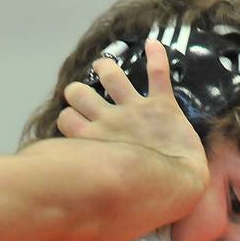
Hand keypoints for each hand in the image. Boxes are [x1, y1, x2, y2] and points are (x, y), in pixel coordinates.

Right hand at [58, 40, 207, 187]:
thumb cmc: (137, 196)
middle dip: (78, 91)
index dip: (68, 118)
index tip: (74, 123)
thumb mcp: (100, 189)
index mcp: (92, 140)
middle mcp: (108, 120)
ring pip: (112, 76)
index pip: (65, 119)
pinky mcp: (162, 105)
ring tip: (104, 67)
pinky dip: (158, 57)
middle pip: (79, 93)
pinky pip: (159, 75)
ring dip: (106, 68)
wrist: (176, 185)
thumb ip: (84, 176)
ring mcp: (135, 109)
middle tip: (84, 96)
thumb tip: (63, 196)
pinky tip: (153, 44)